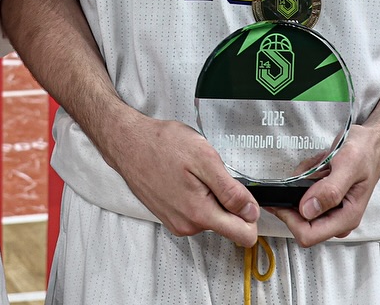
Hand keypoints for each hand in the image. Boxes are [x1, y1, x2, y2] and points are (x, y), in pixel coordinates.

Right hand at [103, 112, 259, 245]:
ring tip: (193, 173)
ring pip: (211, 217)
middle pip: (228, 225)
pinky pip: (195, 213)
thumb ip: (230, 190)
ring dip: (210, 196)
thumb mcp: (204, 158)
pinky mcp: (169, 217)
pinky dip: (196, 196)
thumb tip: (251, 211)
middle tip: (212, 175)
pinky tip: (183, 178)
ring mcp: (177, 223)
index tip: (245, 196)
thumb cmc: (161, 145)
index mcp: (200, 213)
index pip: (243, 235)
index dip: (251, 215)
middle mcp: (188, 225)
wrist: (128, 143)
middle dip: (227, 201)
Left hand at [271, 123, 379, 245]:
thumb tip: (308, 210)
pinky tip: (317, 166)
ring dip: (301, 182)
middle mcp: (338, 218)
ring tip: (317, 166)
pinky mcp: (325, 200)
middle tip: (309, 173)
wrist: (371, 144)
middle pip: (300, 222)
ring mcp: (331, 210)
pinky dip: (304, 177)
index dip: (291, 219)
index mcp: (346, 217)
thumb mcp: (349, 166)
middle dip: (296, 194)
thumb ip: (329, 190)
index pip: (309, 235)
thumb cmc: (366, 153)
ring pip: (298, 204)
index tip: (283, 199)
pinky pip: (301, 192)